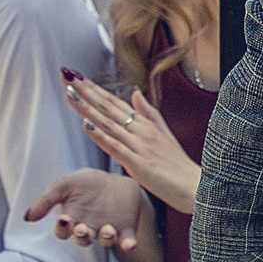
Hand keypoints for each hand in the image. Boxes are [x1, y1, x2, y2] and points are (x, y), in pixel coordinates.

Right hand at [27, 168, 149, 253]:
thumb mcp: (62, 186)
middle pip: (83, 239)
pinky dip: (129, 244)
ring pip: (105, 241)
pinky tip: (130, 245)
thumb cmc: (83, 184)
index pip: (63, 231)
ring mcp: (107, 230)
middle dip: (82, 236)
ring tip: (107, 230)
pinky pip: (127, 241)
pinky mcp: (126, 229)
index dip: (62, 228)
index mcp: (71, 221)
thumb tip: (27, 217)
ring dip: (106, 238)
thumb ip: (45, 200)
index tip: (63, 219)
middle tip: (82, 229)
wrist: (113, 180)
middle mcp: (88, 230)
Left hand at [61, 71, 198, 213]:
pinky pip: (116, 147)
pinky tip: (86, 125)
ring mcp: (139, 146)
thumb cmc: (179, 165)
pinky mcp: (139, 164)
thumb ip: (148, 113)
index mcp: (145, 124)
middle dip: (85, 91)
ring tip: (70, 93)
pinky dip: (100, 135)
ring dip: (87, 108)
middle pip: (108, 107)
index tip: (76, 76)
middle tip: (66, 75)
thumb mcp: (164, 134)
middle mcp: (141, 131)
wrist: (196, 187)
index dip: (94, 89)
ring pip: (108, 123)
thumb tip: (135, 93)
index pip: (114, 102)